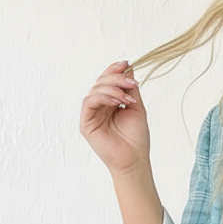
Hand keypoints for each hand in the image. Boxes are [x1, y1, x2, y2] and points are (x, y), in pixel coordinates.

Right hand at [79, 59, 149, 176]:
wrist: (134, 159)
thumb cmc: (136, 138)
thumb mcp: (136, 107)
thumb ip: (130, 89)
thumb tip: (128, 67)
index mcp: (110, 102)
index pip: (107, 81)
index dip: (114, 70)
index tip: (126, 64)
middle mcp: (99, 106)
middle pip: (101, 82)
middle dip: (116, 78)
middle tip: (131, 82)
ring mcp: (91, 114)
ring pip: (95, 90)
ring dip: (113, 89)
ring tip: (128, 98)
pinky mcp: (85, 123)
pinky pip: (89, 102)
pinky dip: (104, 97)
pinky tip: (118, 102)